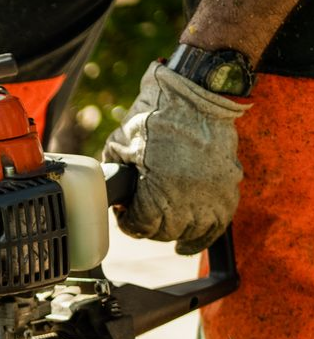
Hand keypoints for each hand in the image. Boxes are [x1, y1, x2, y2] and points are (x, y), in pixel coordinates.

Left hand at [102, 61, 249, 254]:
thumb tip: (110, 191)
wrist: (197, 93)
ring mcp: (211, 196)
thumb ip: (113, 171)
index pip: (140, 227)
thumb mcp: (121, 143)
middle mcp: (187, 200)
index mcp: (158, 192)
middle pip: (163, 232)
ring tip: (163, 221)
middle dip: (149, 225)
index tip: (125, 213)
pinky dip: (200, 238)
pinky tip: (185, 246)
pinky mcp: (228, 189)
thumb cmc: (156, 114)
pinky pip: (216, 226)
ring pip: (188, 232)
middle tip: (143, 212)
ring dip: (173, 229)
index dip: (127, 222)